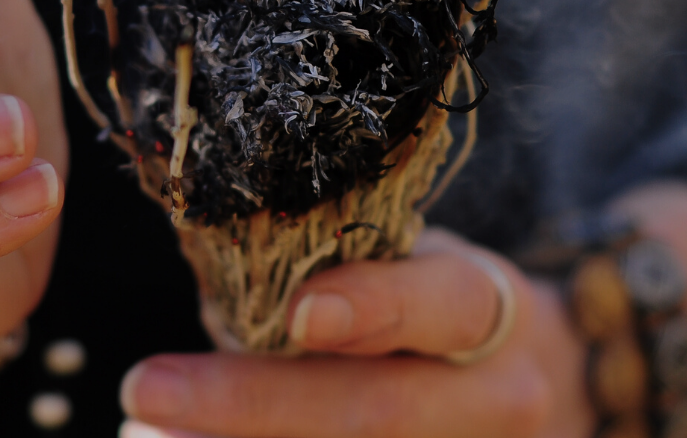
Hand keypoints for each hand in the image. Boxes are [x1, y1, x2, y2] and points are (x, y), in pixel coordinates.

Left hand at [120, 228, 594, 437]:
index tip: (298, 313)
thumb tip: (219, 272)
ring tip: (145, 435)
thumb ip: (341, 266)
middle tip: (149, 388)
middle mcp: (495, 399)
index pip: (446, 303)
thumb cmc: (443, 318)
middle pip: (376, 411)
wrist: (540, 396)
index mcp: (492, 312)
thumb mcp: (421, 266)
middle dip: (254, 404)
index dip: (375, 307)